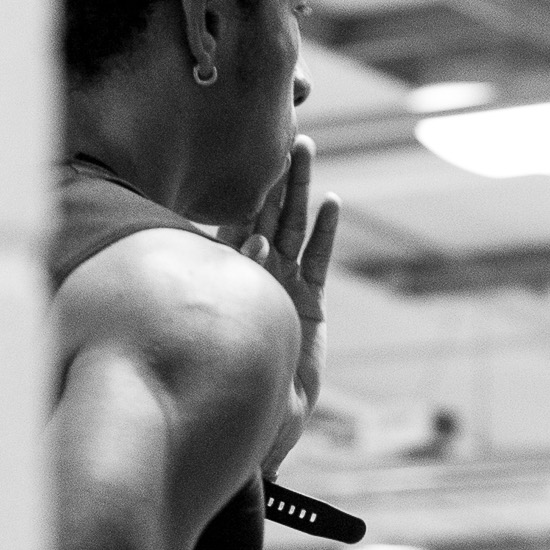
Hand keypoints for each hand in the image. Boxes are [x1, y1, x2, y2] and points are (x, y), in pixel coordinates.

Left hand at [237, 140, 340, 420]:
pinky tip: (330, 205)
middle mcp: (252, 271)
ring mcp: (283, 284)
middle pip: (266, 211)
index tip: (248, 150)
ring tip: (307, 152)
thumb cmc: (226, 372)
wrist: (260, 413)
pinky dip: (324, 233)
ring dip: (300, 191)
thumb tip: (255, 242)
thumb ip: (236, 277)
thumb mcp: (220, 318)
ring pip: (292, 227)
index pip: (233, 216)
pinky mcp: (309, 303)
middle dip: (277, 176)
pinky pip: (317, 260)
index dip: (244, 186)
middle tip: (288, 136)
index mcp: (222, 269)